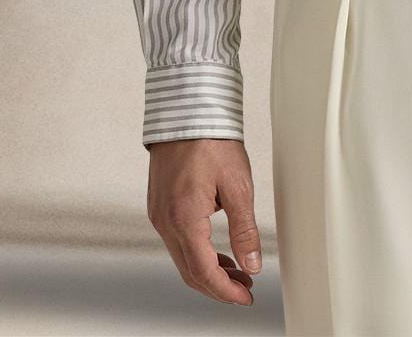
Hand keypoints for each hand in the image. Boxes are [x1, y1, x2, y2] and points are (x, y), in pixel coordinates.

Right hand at [146, 138, 262, 305]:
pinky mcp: (160, 207)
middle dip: (218, 286)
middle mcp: (165, 221)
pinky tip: (217, 252)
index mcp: (184, 218)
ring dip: (208, 270)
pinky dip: (197, 253)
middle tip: (245, 289)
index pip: (203, 272)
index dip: (225, 291)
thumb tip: (252, 263)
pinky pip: (177, 241)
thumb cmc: (212, 141)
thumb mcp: (237, 186)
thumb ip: (244, 229)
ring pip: (183, 258)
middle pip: (190, 271)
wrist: (187, 113)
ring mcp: (159, 215)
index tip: (245, 297)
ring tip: (238, 272)